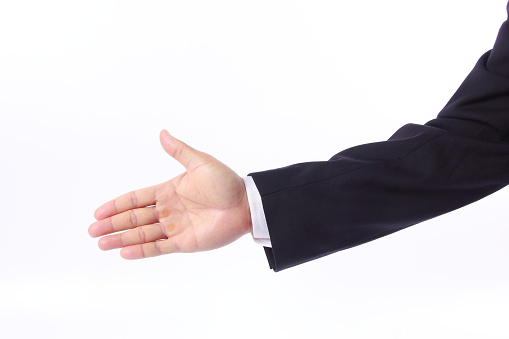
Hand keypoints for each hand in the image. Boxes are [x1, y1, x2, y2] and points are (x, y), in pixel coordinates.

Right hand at [89, 130, 251, 258]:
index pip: (136, 199)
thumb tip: (162, 133)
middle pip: (134, 218)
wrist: (245, 204)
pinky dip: (142, 250)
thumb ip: (179, 151)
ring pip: (142, 234)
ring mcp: (175, 227)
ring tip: (101, 244)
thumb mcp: (199, 163)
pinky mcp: (185, 242)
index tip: (98, 212)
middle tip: (92, 231)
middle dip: (113, 224)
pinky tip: (124, 253)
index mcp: (168, 191)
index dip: (117, 205)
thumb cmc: (225, 182)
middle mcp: (168, 210)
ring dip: (122, 239)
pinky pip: (159, 248)